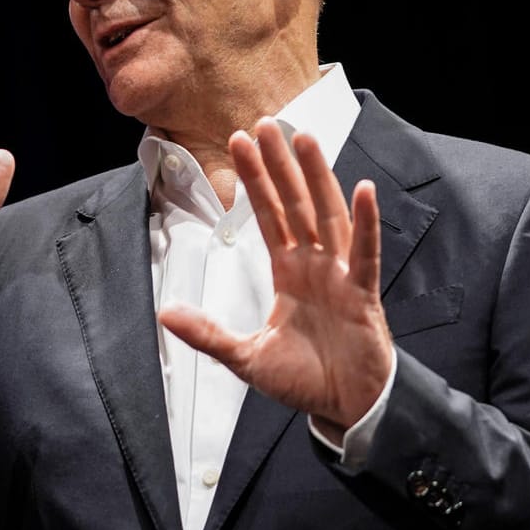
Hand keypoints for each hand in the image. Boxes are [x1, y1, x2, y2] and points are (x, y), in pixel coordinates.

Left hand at [158, 118, 391, 433]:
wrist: (344, 408)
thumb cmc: (305, 379)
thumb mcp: (244, 357)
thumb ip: (207, 333)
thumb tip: (165, 313)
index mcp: (288, 273)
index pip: (268, 216)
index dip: (254, 180)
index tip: (239, 144)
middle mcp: (315, 266)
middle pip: (295, 203)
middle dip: (278, 164)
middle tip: (265, 121)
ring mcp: (340, 276)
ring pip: (327, 216)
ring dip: (317, 177)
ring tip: (304, 139)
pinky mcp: (362, 295)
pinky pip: (363, 253)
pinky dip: (364, 223)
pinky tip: (362, 191)